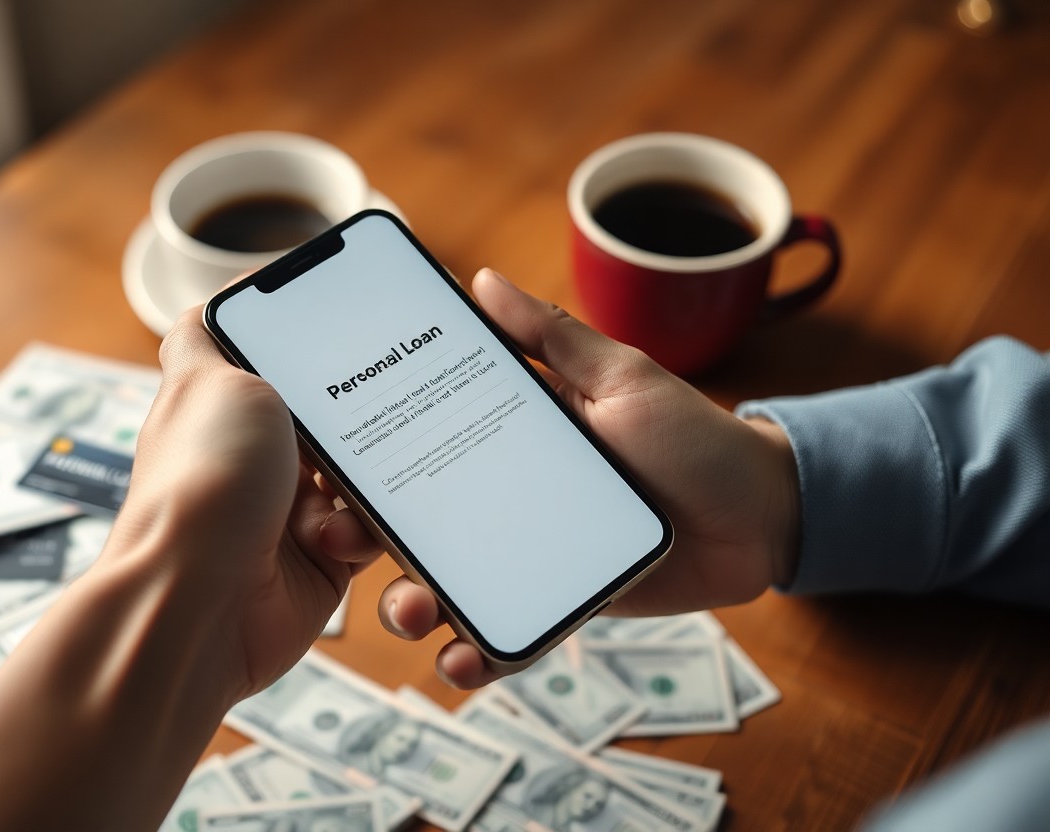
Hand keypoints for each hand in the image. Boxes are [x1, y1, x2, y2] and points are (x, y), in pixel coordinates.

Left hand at [108, 309, 381, 703]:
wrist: (198, 602)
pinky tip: (336, 539)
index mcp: (230, 404)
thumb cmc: (202, 483)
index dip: (328, 342)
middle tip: (401, 402)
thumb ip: (216, 331)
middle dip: (367, 416)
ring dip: (366, 483)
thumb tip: (222, 292)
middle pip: (337, 416)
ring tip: (337, 497)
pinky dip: (367, 532)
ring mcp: (291, 509)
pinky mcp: (322, 560)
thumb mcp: (206, 377)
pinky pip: (373, 531)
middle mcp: (259, 455)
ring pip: (365, 474)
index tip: (373, 326)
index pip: (287, 356)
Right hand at [377, 269, 799, 687]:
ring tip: (413, 613)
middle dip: (368, 535)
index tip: (325, 463)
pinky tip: (461, 662)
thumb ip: (551, 336)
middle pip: (417, 518)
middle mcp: (504, 491)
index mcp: (508, 432)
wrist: (761, 516)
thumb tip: (480, 280)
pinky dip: (478, 652)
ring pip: (449, 582)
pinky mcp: (558, 599)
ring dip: (413, 603)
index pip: (420, 440)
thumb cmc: (694, 435)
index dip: (368, 455)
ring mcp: (527, 550)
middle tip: (341, 539)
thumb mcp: (621, 376)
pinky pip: (507, 631)